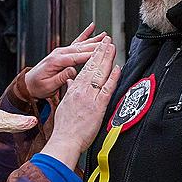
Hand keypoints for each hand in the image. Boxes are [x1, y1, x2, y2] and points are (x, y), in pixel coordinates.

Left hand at [24, 23, 106, 98]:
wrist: (29, 84)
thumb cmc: (38, 86)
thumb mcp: (49, 85)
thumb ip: (61, 77)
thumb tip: (73, 71)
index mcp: (56, 61)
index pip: (77, 57)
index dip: (91, 55)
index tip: (103, 53)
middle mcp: (59, 53)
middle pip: (81, 48)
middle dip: (96, 45)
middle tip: (110, 43)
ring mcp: (61, 51)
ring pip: (81, 44)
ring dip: (94, 40)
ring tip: (106, 36)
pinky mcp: (63, 52)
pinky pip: (76, 42)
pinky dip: (85, 34)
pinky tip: (92, 28)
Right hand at [41, 36, 119, 167]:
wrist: (64, 140)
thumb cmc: (64, 128)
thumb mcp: (63, 105)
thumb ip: (68, 91)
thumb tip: (70, 82)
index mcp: (73, 90)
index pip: (84, 68)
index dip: (92, 56)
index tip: (98, 48)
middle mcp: (81, 91)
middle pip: (92, 67)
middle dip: (100, 52)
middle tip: (107, 40)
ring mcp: (89, 97)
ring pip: (100, 74)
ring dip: (107, 59)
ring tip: (112, 47)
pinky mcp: (97, 106)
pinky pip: (107, 89)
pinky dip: (112, 78)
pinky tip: (117, 68)